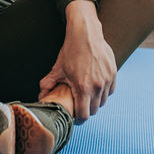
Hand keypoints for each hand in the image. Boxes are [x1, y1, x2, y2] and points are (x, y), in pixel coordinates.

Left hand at [38, 0, 115, 122]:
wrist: (86, 33)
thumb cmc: (71, 51)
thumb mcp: (57, 68)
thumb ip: (47, 84)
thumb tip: (40, 96)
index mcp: (83, 88)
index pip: (84, 115)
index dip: (79, 119)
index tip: (75, 117)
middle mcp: (97, 86)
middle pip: (94, 110)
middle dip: (86, 111)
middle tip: (79, 106)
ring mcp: (107, 80)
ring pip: (103, 101)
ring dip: (95, 102)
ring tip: (87, 96)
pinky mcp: (113, 73)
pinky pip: (110, 91)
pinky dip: (103, 92)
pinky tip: (95, 87)